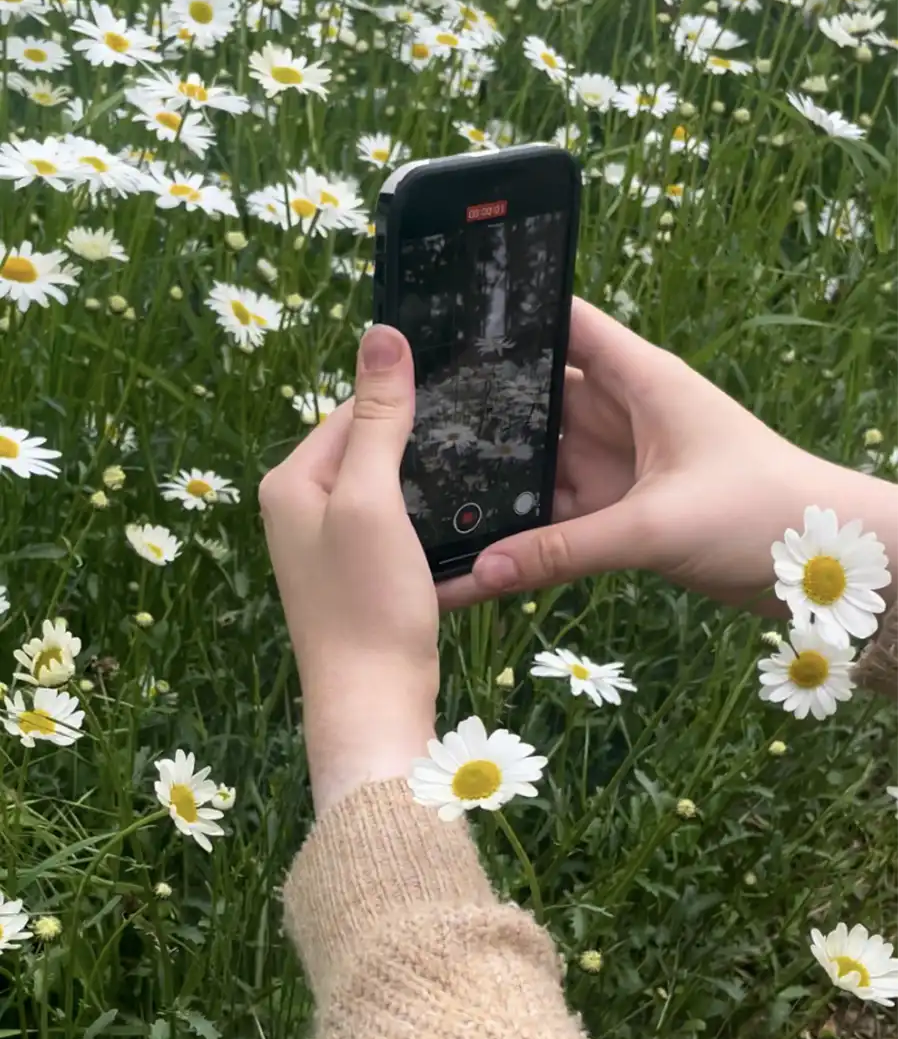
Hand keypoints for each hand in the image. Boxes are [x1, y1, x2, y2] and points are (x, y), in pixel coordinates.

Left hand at [260, 325, 438, 815]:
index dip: (403, 398)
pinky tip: (462, 517)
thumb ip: (377, 418)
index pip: (350, 409)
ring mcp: (327, 543)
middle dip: (417, 437)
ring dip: (426, 476)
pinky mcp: (357, 572)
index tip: (464, 392)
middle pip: (367, 444)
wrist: (374, 705)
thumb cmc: (367, 599)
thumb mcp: (372, 498)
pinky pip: (393, 520)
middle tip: (483, 430)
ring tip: (481, 468)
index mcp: (291, 480)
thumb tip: (382, 332)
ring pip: (385, 483)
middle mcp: (299, 505)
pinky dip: (424, 514)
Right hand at [438, 298, 853, 612]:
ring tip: (428, 480)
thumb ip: (563, 549)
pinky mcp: (621, 511)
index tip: (441, 325)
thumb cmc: (761, 513)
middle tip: (408, 419)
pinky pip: (559, 513)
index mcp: (639, 380)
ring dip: (500, 472)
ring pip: (542, 459)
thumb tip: (481, 572)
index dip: (510, 318)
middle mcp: (621, 413)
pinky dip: (525, 526)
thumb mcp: (655, 526)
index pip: (565, 324)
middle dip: (482, 407)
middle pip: (537, 396)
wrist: (822, 569)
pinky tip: (479, 541)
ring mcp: (619, 462)